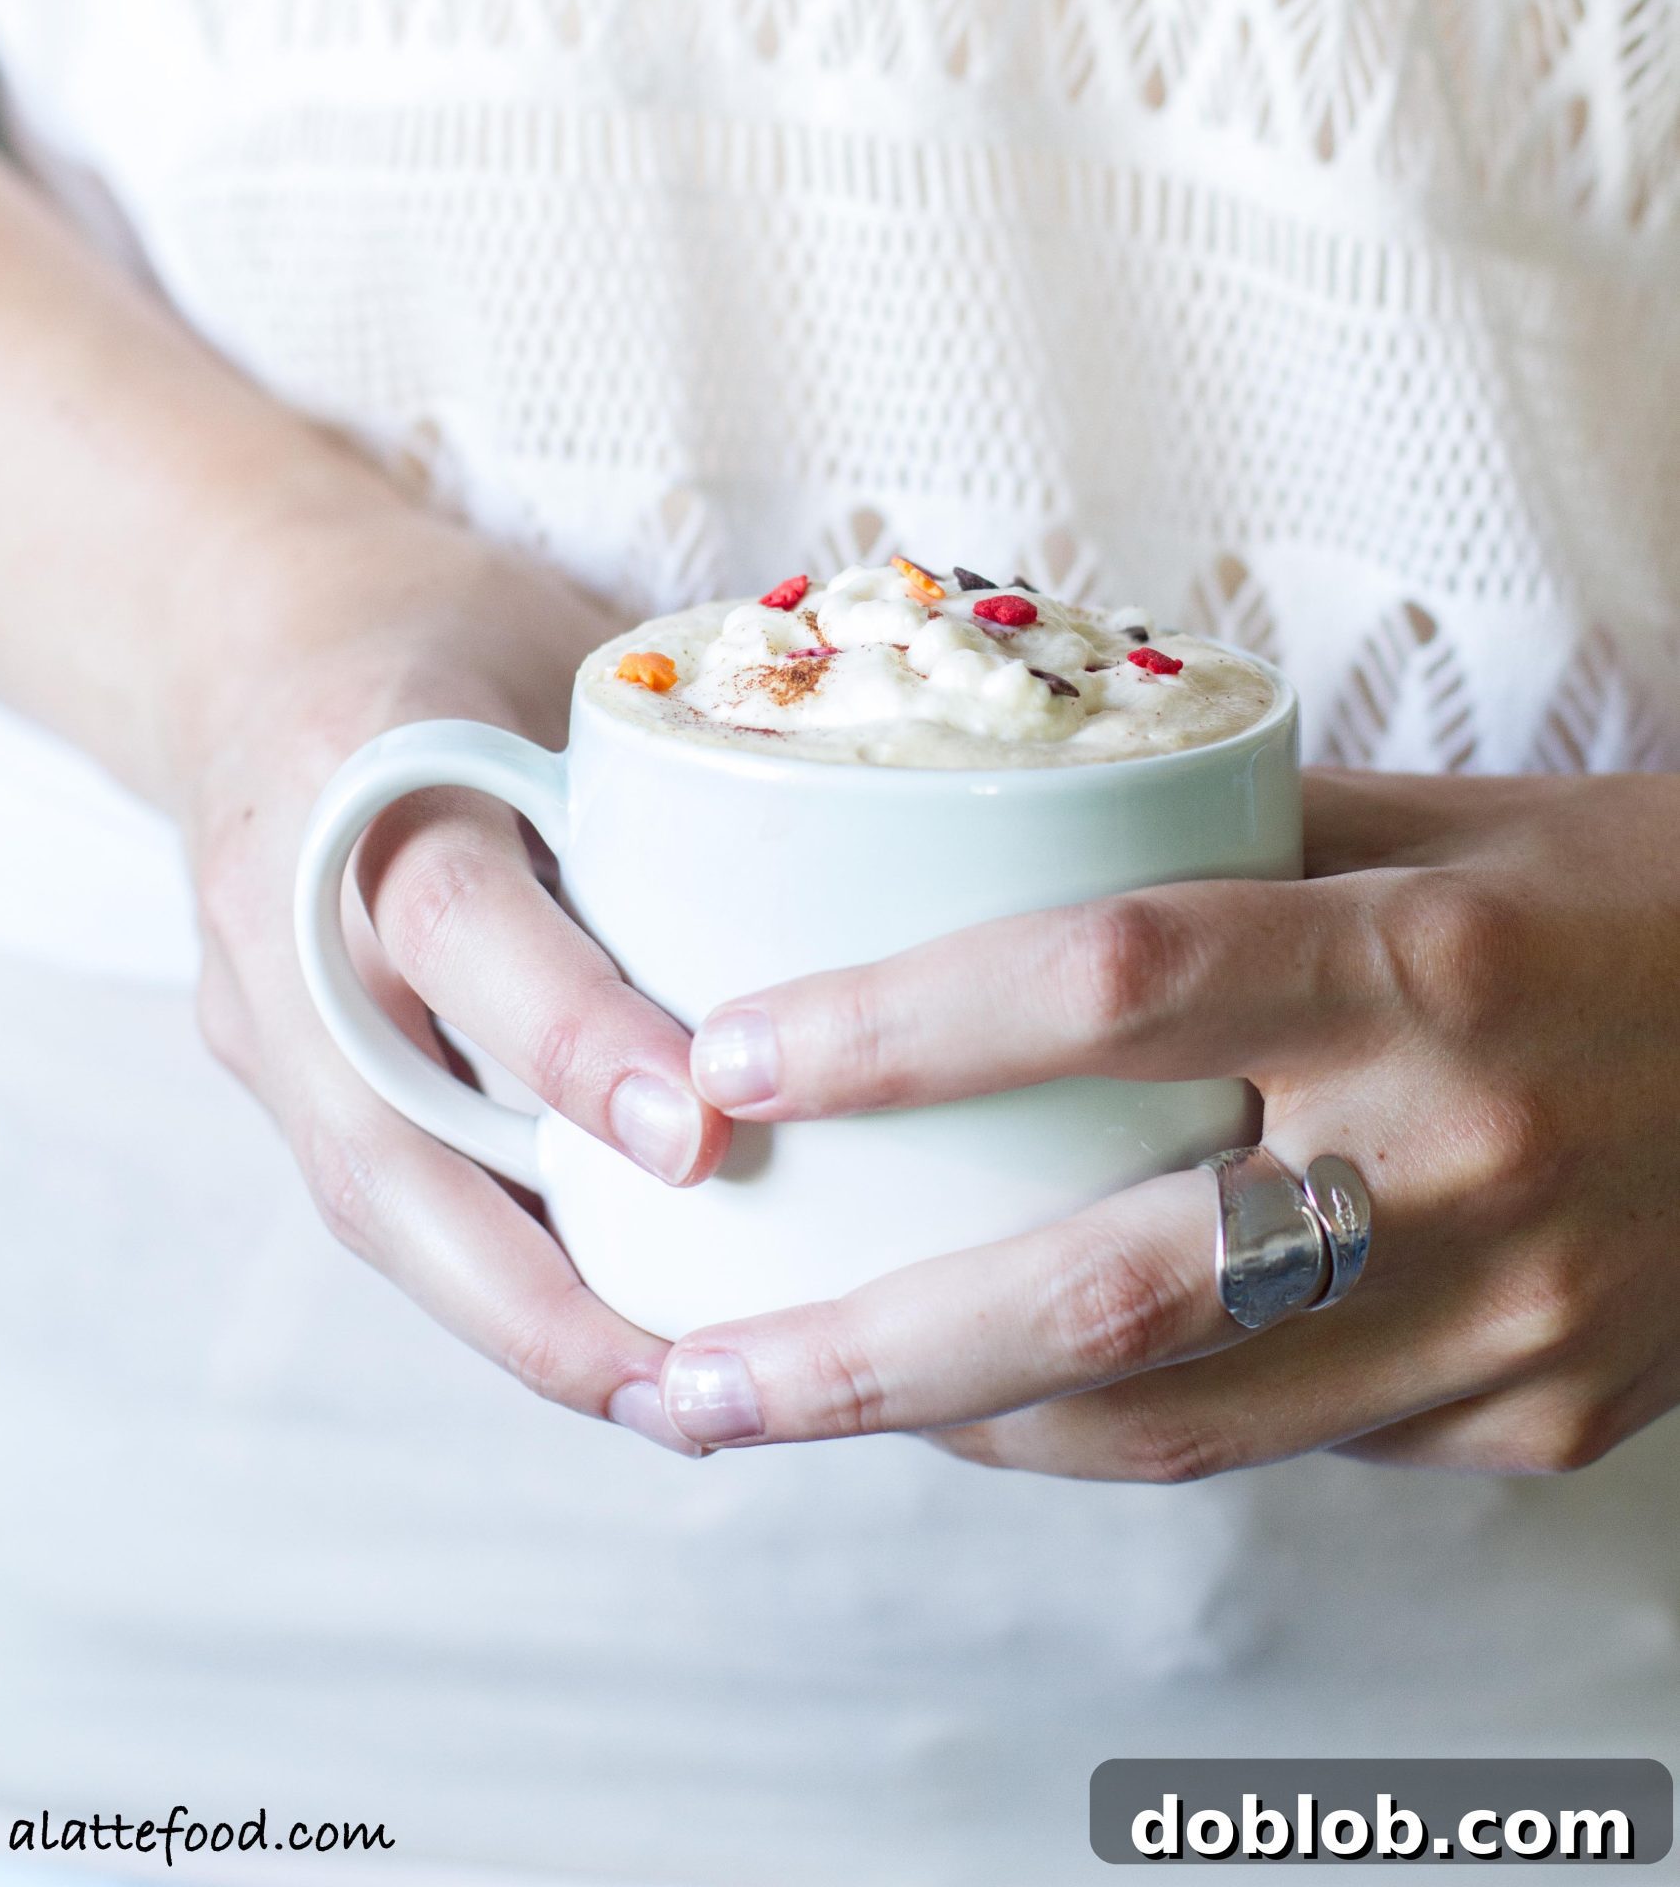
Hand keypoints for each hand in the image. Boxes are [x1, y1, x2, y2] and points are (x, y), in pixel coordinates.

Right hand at [180, 498, 730, 1454]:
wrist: (251, 632)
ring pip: (373, 1201)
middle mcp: (283, 906)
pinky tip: (614, 1345)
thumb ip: (681, 771)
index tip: (704, 1138)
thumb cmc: (457, 631)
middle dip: (530, 1280)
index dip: (573, 1038)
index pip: (458, 921)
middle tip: (696, 1381)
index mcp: (362, 762)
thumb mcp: (567, 654)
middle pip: (379, 1134)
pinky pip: (383, 1193)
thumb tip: (904, 879)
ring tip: (678, 1408)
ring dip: (516, 1320)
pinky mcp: (277, 1067)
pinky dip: (491, 1276)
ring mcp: (259, 1005)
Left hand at [658, 770, 1679, 1477]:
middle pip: (1106, 1291)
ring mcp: (1515, 1316)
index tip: (728, 1056)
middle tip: (683, 1382)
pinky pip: (1292, 1444)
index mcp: (1422, 957)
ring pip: (1179, 1420)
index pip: (1113, 987)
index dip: (898, 1030)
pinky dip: (1130, 1427)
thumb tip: (981, 841)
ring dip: (958, 1427)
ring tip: (792, 1408)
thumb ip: (1215, 846)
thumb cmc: (1617, 895)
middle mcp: (1463, 1150)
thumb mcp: (1429, 823)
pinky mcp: (1546, 1416)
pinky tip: (1015, 1404)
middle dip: (863, 1356)